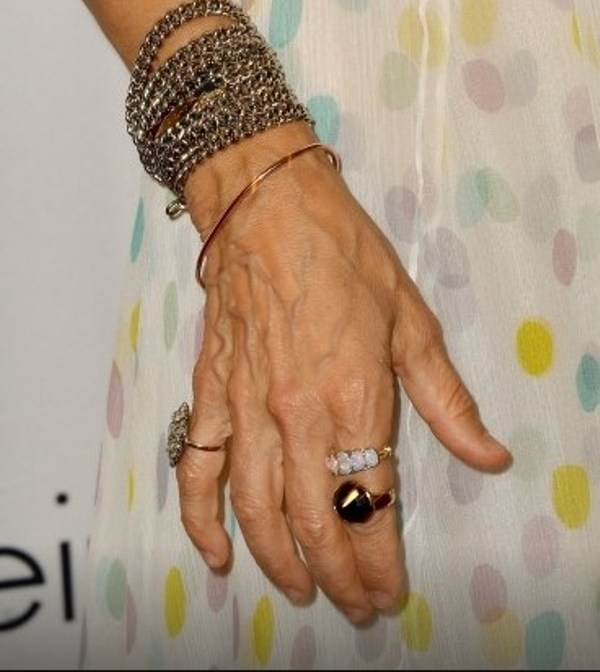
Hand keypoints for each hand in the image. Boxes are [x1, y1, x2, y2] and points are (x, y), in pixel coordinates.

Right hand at [174, 124, 511, 622]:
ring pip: (256, 509)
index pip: (370, 504)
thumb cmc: (343, 256)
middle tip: (353, 604)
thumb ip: (447, 401)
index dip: (380, 560)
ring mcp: (244, 407)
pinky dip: (201, 518)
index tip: (388, 590)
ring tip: (300, 590)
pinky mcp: (210, 392)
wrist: (269, 211)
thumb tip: (488, 455)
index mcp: (354, 399)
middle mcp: (295, 415)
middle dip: (337, 576)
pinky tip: (215, 552)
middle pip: (313, 521)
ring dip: (279, 561)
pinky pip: (197, 467)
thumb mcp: (413, 323)